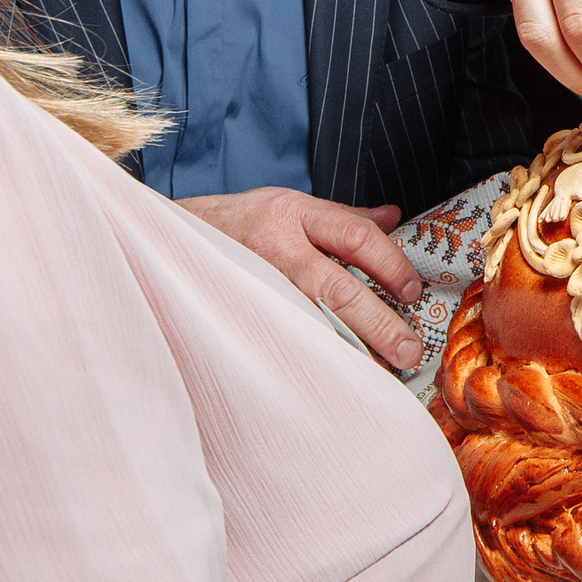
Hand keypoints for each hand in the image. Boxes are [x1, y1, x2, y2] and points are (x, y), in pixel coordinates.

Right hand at [176, 188, 421, 368]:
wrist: (169, 239)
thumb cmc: (238, 222)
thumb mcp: (288, 205)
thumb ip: (342, 217)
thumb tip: (393, 219)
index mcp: (292, 215)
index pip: (354, 237)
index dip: (390, 264)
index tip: (412, 291)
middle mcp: (275, 249)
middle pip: (337, 289)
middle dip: (378, 323)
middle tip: (409, 350)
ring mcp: (255, 286)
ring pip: (310, 323)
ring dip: (348, 351)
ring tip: (379, 372)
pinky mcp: (239, 315)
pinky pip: (282, 339)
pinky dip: (311, 358)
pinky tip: (334, 377)